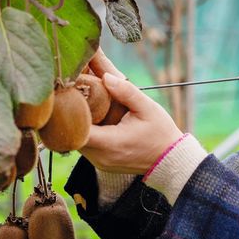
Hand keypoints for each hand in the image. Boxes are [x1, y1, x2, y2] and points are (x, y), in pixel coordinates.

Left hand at [80, 50, 184, 174]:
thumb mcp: (148, 108)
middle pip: (71, 135)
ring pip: (75, 140)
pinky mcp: (100, 163)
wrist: (170, 160)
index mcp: (110, 144)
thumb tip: (105, 76)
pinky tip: (90, 117)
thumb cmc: (161, 133)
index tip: (70, 94)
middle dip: (70, 114)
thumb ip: (126, 91)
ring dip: (76, 123)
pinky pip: (84, 145)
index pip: (76, 130)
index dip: (69, 112)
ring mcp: (99, 162)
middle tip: (72, 93)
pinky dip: (84, 131)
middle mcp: (100, 156)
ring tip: (80, 103)